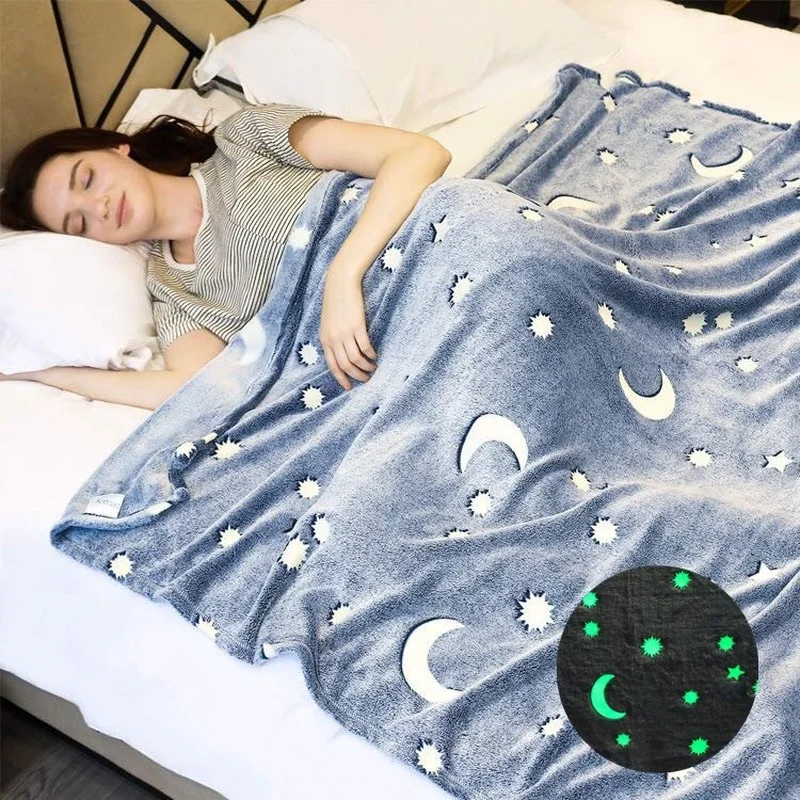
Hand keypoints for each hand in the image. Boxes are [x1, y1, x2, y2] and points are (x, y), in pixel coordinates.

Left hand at [319, 264, 376, 390]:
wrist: (340, 282)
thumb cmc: (335, 301)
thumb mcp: (328, 322)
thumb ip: (332, 338)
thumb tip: (340, 353)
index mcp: (325, 339)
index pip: (332, 365)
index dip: (341, 378)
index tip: (349, 387)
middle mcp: (333, 338)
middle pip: (345, 365)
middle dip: (357, 376)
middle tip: (366, 379)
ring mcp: (345, 333)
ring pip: (356, 359)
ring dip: (366, 367)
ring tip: (373, 368)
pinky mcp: (357, 326)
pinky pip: (365, 347)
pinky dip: (371, 355)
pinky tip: (375, 355)